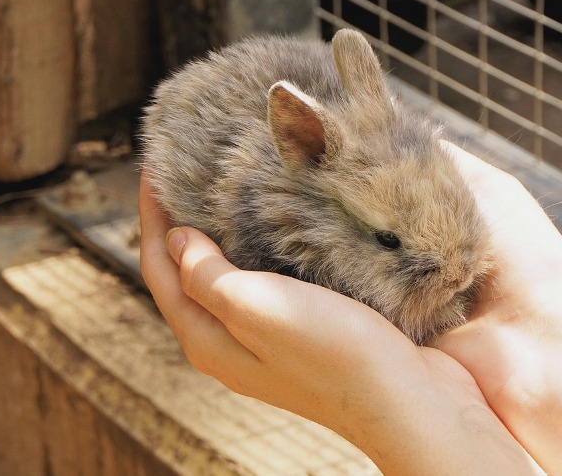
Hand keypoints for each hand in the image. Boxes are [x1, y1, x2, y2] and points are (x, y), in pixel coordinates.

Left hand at [139, 171, 542, 474]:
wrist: (409, 400)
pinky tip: (275, 224)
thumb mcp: (258, 308)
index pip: (159, 268)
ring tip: (226, 186)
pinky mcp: (304, 332)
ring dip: (219, 233)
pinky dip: (257, 248)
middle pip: (187, 272)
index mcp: (207, 339)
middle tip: (189, 168)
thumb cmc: (334, 354)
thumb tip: (176, 239)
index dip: (152, 213)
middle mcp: (231, 343)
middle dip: (180, 221)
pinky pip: (265, 281)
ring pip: (227, 275)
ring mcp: (268, 340)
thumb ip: (207, 275)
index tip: (156, 161)